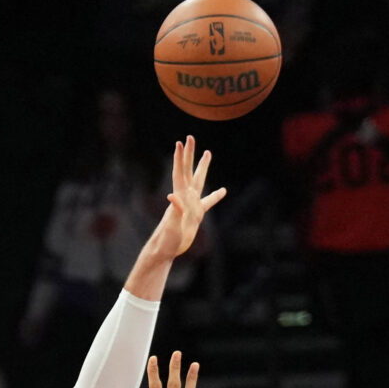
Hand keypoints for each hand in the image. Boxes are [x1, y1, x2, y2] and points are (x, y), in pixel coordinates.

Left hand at [141, 136, 226, 262]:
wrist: (165, 250)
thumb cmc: (167, 240)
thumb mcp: (171, 226)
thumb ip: (174, 211)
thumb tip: (172, 196)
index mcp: (180, 198)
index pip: (180, 173)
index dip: (180, 158)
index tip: (180, 142)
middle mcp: (185, 197)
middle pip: (188, 171)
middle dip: (189, 154)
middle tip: (190, 137)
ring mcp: (191, 205)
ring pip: (198, 181)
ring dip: (202, 167)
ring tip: (208, 153)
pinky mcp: (196, 215)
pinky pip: (208, 202)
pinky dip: (215, 196)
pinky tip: (222, 191)